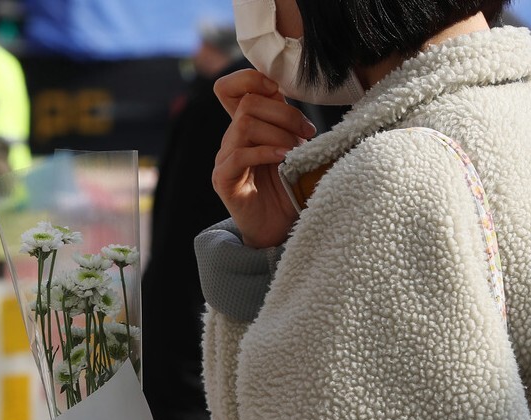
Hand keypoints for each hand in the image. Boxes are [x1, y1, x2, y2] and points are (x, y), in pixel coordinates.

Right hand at [213, 68, 315, 247]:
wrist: (278, 230)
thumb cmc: (289, 190)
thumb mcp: (296, 149)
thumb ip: (291, 124)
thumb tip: (297, 97)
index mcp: (247, 127)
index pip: (231, 88)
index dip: (251, 79)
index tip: (281, 93)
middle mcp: (232, 139)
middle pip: (248, 102)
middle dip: (284, 113)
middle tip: (307, 133)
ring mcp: (225, 159)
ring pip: (245, 124)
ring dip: (278, 134)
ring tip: (296, 151)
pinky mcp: (223, 179)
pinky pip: (239, 155)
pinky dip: (266, 152)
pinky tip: (284, 160)